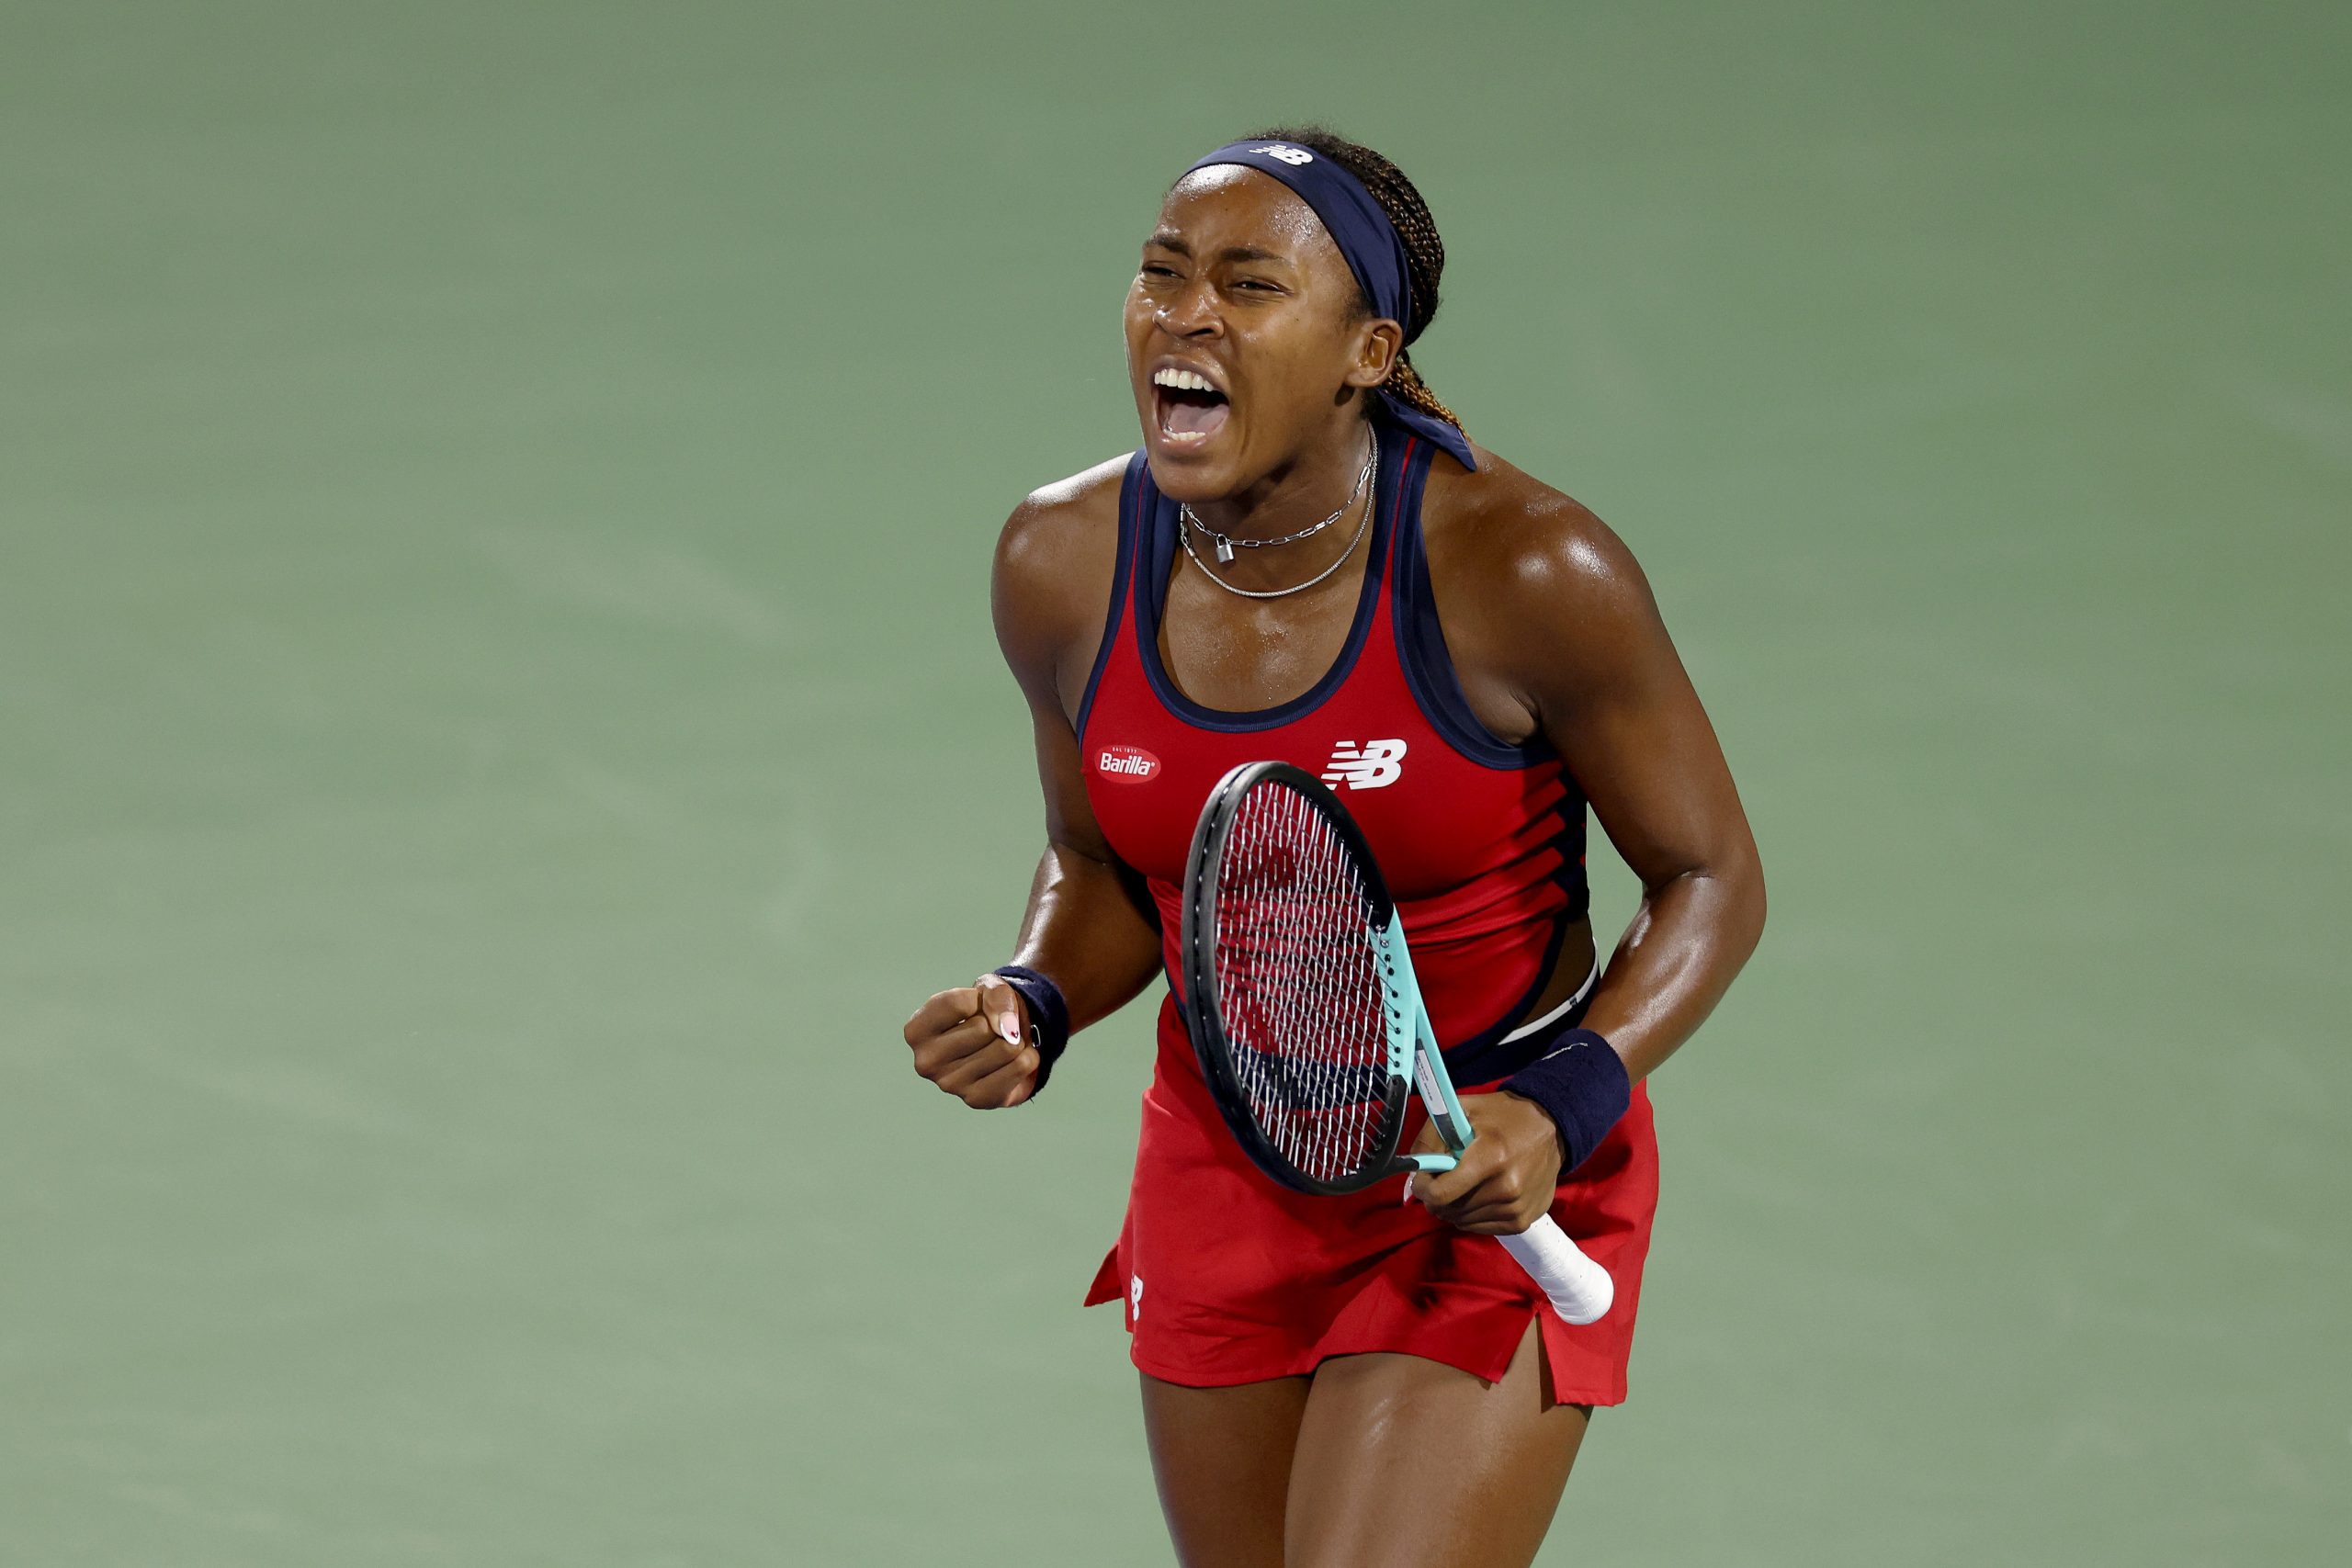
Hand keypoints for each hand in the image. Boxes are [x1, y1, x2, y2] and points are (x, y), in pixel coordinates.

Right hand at [903, 974, 1040, 1108]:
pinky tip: (1014, 1060)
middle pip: (982, 1028)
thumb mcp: (988, 989)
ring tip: (1003, 1044)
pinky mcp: (978, 1099)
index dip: (978, 998)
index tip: (975, 1007)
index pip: (957, 1003)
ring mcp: (949, 1085)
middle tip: (991, 1030)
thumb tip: (1008, 1030)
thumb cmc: (986, 1012)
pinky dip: (1028, 1057)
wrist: (1004, 1045)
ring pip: (1005, 1048)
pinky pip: (1020, 1066)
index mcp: (916, 1031)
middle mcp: (926, 1062)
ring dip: (1015, 1040)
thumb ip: (996, 996)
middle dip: (997, 1023)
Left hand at [1406, 1092, 1564, 1234]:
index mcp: (1490, 1158)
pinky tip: (1479, 1194)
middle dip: (1436, 1196)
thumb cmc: (1502, 1116)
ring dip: (1454, 1206)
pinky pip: (1480, 1227)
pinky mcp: (1522, 1221)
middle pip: (1448, 1209)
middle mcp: (1505, 1188)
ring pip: (1461, 1221)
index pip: (1440, 1193)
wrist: (1551, 1129)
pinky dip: (1471, 1215)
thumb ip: (1432, 1137)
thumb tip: (1412, 1167)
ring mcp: (1516, 1208)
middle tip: (1443, 1178)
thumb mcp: (1464, 1110)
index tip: (1421, 1179)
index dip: (1422, 1188)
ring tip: (1464, 1183)